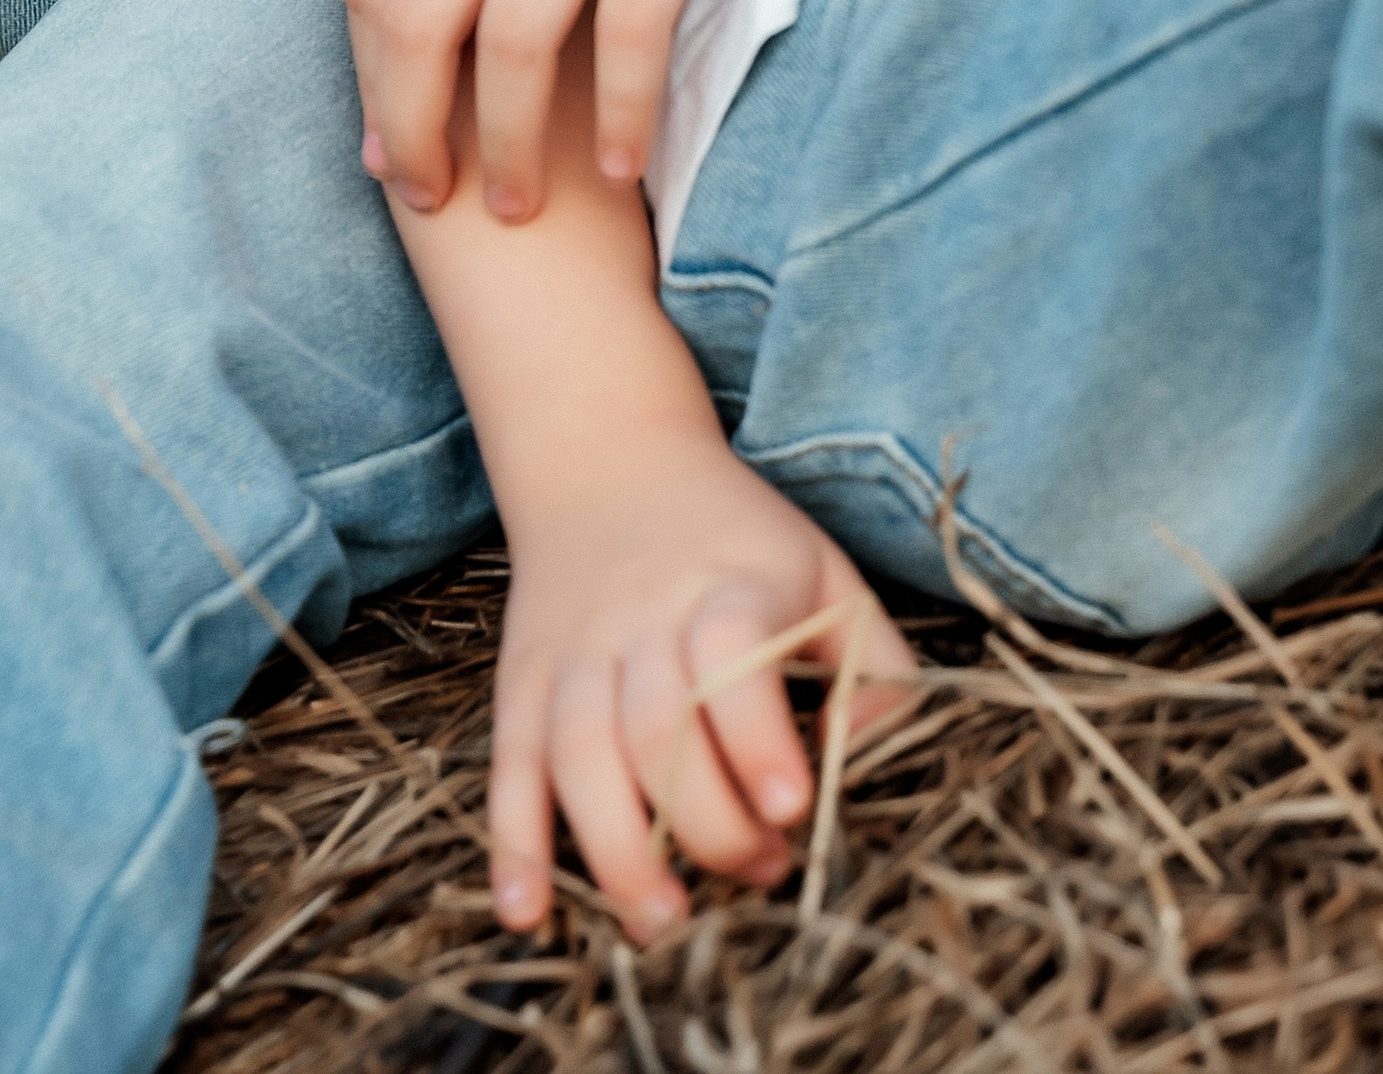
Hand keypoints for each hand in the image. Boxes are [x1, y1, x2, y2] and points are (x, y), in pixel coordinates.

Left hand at [347, 0, 839, 217]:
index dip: (373, 81)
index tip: (388, 155)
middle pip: (418, 21)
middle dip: (414, 129)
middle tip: (436, 201)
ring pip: (513, 39)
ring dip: (508, 142)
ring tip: (522, 205)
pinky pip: (630, 29)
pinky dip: (617, 110)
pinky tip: (620, 163)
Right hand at [487, 423, 916, 939]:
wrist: (609, 461)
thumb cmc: (740, 542)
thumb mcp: (828, 574)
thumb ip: (875, 668)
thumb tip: (865, 761)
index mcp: (727, 588)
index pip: (730, 658)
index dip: (757, 739)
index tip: (792, 808)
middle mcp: (640, 621)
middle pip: (656, 730)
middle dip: (706, 825)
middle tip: (758, 871)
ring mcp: (573, 656)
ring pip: (578, 758)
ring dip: (614, 853)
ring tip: (661, 920)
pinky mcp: (522, 684)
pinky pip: (507, 768)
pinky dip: (513, 846)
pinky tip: (528, 914)